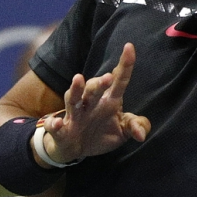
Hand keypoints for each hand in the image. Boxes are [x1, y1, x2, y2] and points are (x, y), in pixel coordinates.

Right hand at [39, 43, 150, 164]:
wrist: (74, 149)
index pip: (119, 80)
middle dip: (100, 82)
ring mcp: (75, 116)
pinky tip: (57, 122)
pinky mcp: (62, 130)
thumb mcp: (122, 131)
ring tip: (78, 79)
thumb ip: (135, 126)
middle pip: (94, 89)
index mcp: (109, 101)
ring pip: (74, 99)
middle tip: (108, 77)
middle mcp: (91, 104)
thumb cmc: (101, 134)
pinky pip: (56, 125)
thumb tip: (141, 135)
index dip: (125, 64)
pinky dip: (55, 123)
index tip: (129, 46)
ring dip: (76, 89)